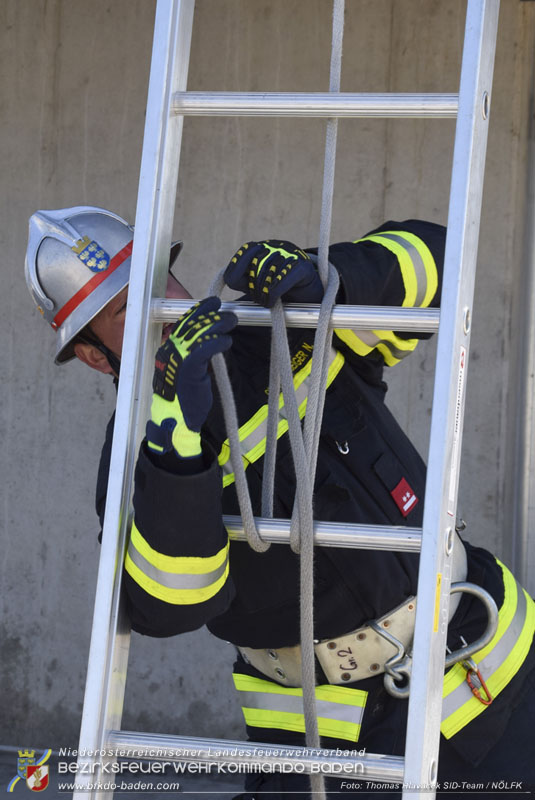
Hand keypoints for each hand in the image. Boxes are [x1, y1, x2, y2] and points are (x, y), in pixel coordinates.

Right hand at [146, 297, 236, 457]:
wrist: (176, 421)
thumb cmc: (183, 399)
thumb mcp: (188, 373)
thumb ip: (195, 356)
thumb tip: (209, 339)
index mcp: (168, 350)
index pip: (183, 324)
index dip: (198, 311)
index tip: (212, 303)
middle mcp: (171, 351)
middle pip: (191, 325)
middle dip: (210, 314)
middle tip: (227, 311)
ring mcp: (178, 359)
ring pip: (199, 334)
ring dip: (217, 325)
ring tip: (232, 321)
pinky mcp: (188, 370)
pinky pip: (203, 350)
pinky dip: (216, 342)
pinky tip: (227, 341)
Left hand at [224, 240, 322, 307]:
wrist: (311, 296)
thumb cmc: (279, 290)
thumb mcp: (256, 284)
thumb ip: (241, 279)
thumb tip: (228, 281)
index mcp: (264, 247)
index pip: (244, 251)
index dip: (239, 269)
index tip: (245, 284)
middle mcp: (277, 246)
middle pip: (254, 267)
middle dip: (254, 288)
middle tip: (261, 298)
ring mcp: (291, 254)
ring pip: (267, 275)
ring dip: (264, 294)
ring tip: (268, 300)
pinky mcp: (303, 266)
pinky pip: (281, 280)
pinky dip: (274, 295)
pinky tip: (274, 301)